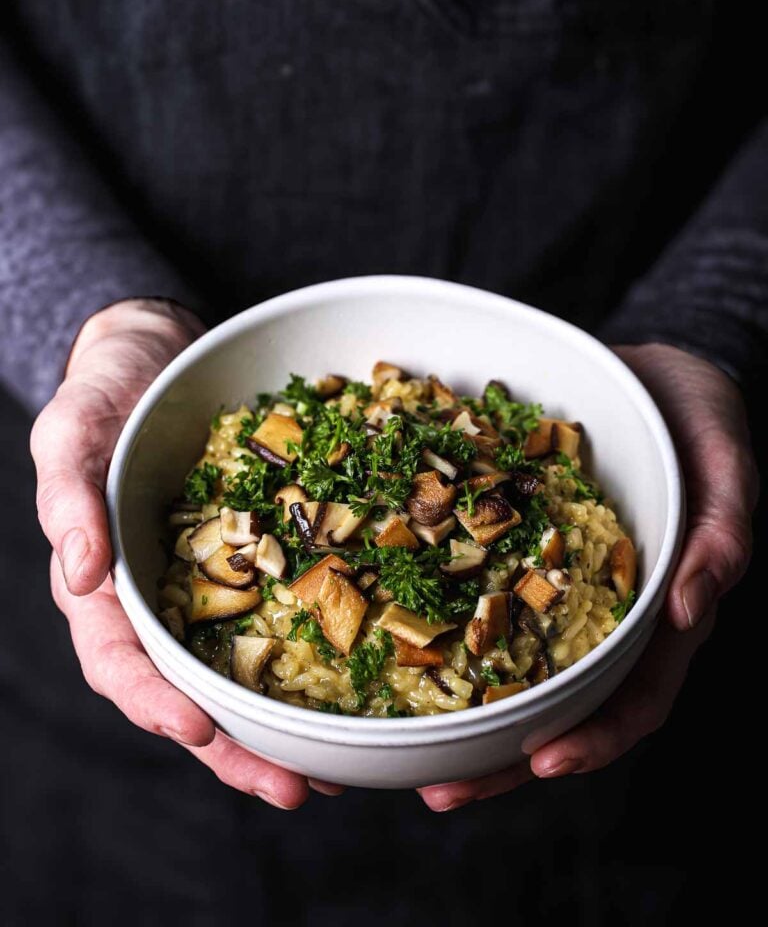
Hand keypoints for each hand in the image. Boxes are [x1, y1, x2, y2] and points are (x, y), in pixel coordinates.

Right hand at [32, 298, 331, 808]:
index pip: (120, 659)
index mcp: (103, 584)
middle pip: (188, 691)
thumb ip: (68, 497)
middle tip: (295, 788)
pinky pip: (280, 616)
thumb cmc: (104, 395)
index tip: (202, 729)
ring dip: (279, 727)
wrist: (157, 357)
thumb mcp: (71, 433)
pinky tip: (355, 690)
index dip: (157, 699)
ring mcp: (208, 587)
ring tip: (334, 771)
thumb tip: (78, 574)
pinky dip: (310, 660)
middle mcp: (157, 600)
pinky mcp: (254, 562)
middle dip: (236, 748)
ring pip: (238, 673)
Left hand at [418, 342, 758, 811]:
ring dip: (462, 714)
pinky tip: (391, 641)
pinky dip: (438, 628)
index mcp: (659, 610)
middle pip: (558, 704)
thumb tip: (694, 607)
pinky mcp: (513, 550)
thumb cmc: (698, 417)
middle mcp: (602, 613)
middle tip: (440, 788)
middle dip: (504, 757)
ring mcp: (553, 586)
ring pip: (510, 666)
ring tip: (401, 747)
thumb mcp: (725, 461)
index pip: (635, 697)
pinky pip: (476, 597)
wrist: (648, 372)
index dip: (595, 739)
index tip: (543, 764)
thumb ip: (722, 530)